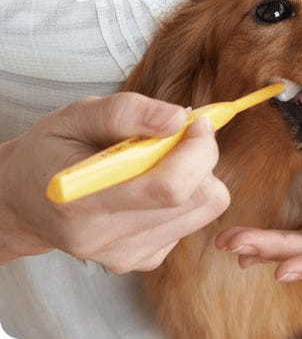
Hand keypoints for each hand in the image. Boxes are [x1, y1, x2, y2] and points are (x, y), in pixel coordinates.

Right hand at [0, 93, 229, 272]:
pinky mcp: (144, 260)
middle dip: (201, 158)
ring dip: (197, 176)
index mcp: (84, 203)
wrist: (25, 203)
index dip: (197, 151)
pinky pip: (193, 221)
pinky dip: (185, 196)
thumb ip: (127, 112)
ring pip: (206, 209)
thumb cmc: (52, 152)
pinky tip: (153, 186)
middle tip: (176, 137)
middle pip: (199, 199)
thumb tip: (179, 119)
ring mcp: (128, 256)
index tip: (196, 123)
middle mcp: (108, 240)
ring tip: (160, 161)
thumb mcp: (76, 117)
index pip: (170, 188)